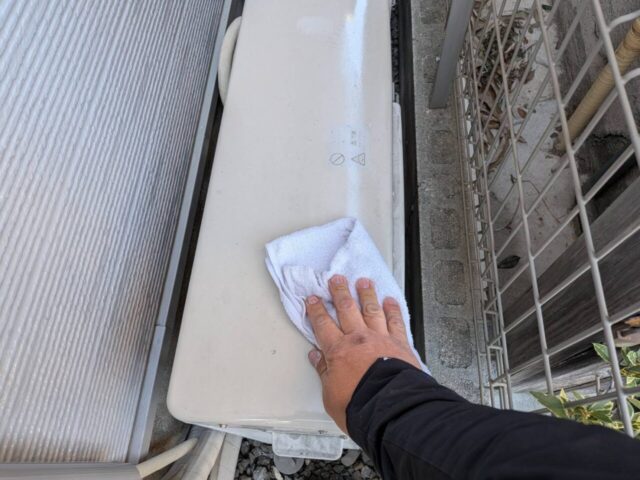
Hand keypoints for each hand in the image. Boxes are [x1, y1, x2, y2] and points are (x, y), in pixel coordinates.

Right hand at [305, 274, 420, 433]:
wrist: (389, 408)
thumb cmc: (359, 406)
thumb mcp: (330, 395)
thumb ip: (324, 373)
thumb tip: (316, 358)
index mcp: (338, 351)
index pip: (322, 325)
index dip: (316, 310)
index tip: (312, 299)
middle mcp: (358, 339)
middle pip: (346, 309)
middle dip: (340, 293)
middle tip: (336, 280)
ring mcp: (380, 338)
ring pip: (371, 309)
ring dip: (366, 294)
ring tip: (363, 282)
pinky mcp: (399, 344)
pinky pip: (395, 321)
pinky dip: (393, 310)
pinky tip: (390, 301)